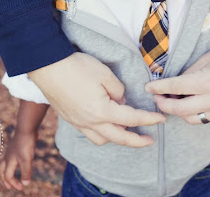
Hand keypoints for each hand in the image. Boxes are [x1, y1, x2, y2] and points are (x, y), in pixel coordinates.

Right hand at [0, 129, 37, 190]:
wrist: (26, 128)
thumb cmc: (25, 144)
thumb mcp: (27, 159)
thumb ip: (26, 172)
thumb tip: (25, 184)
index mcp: (9, 161)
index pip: (8, 176)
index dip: (14, 183)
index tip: (21, 188)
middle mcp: (7, 157)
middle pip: (2, 171)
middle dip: (5, 179)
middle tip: (9, 186)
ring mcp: (10, 151)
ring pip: (5, 163)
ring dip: (6, 171)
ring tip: (11, 174)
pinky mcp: (14, 146)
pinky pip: (10, 157)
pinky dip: (11, 162)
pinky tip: (17, 160)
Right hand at [28, 52, 165, 145]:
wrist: (48, 67)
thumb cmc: (77, 68)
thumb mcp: (105, 74)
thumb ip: (119, 90)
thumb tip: (122, 101)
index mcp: (102, 111)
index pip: (131, 119)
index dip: (149, 119)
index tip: (161, 119)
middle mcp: (90, 122)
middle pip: (119, 138)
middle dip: (137, 141)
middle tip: (150, 140)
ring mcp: (79, 123)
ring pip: (103, 140)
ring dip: (118, 139)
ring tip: (128, 132)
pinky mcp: (71, 120)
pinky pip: (90, 135)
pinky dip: (102, 135)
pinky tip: (107, 127)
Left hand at [145, 39, 209, 123]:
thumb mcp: (206, 59)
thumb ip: (188, 74)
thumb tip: (173, 85)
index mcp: (208, 81)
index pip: (176, 87)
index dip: (159, 88)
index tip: (148, 88)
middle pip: (180, 109)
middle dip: (163, 104)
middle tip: (156, 98)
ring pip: (191, 118)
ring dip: (178, 111)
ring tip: (172, 101)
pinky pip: (204, 118)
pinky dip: (193, 113)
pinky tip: (189, 104)